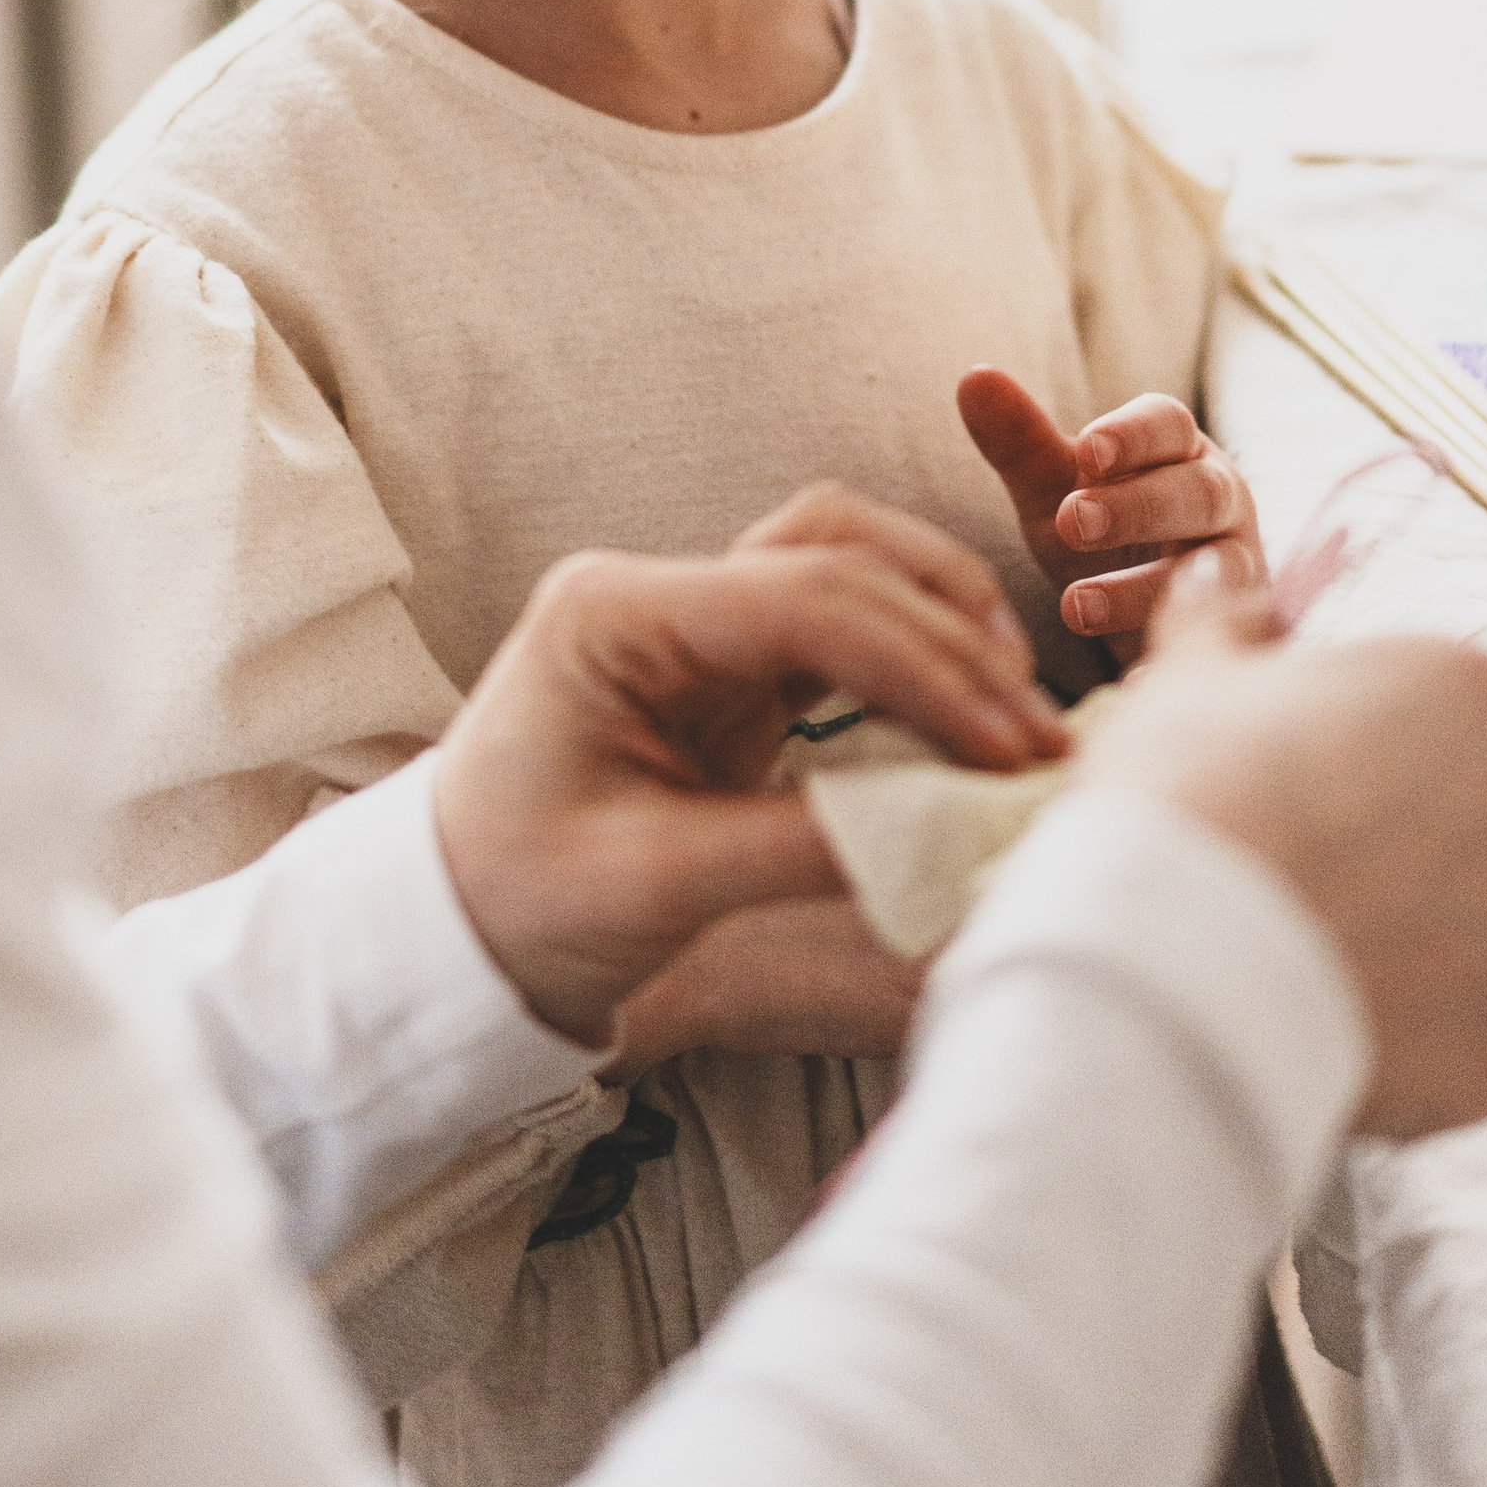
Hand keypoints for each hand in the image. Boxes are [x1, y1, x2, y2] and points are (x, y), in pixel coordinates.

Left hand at [431, 482, 1066, 1049]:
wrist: (452, 930)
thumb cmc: (522, 901)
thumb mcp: (657, 885)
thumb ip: (799, 848)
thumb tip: (946, 827)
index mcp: (613, 614)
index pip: (800, 599)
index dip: (919, 666)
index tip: (1004, 750)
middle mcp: (654, 593)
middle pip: (834, 556)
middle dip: (948, 643)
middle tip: (1035, 741)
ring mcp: (690, 622)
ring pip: (844, 561)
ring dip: (938, 620)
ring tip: (1015, 715)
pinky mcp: (723, 668)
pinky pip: (836, 627)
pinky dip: (909, 657)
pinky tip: (964, 723)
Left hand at [958, 366, 1262, 654]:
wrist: (1145, 614)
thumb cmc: (1102, 531)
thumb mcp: (1056, 489)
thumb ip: (1018, 438)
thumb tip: (972, 376)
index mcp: (1179, 452)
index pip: (1169, 424)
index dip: (1132, 435)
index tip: (1086, 451)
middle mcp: (1221, 504)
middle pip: (1199, 492)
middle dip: (1139, 506)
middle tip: (1073, 521)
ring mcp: (1237, 571)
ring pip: (1215, 571)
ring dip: (1145, 589)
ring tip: (1074, 607)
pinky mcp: (1239, 637)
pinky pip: (1223, 651)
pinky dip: (1173, 664)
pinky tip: (1132, 686)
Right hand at [1079, 560, 1486, 1137]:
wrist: (1174, 963)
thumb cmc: (1188, 790)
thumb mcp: (1186, 676)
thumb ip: (1219, 619)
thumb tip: (1220, 576)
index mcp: (1473, 695)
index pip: (1439, 701)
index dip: (1355, 730)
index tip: (1289, 760)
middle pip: (1469, 815)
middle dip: (1395, 832)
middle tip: (1287, 849)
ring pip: (1472, 930)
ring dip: (1406, 932)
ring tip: (1294, 938)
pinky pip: (1459, 1031)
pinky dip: (1401, 1027)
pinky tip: (1315, 1007)